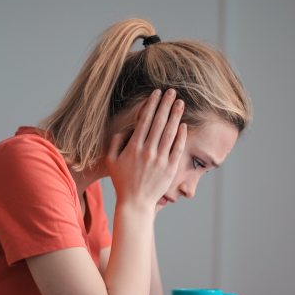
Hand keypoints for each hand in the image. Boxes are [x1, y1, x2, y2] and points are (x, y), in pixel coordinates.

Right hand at [106, 89, 186, 211]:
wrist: (135, 203)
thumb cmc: (122, 181)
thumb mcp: (111, 160)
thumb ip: (115, 142)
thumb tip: (126, 128)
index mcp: (133, 147)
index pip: (144, 120)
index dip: (152, 105)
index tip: (157, 93)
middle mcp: (148, 152)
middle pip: (159, 123)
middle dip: (166, 105)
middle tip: (172, 92)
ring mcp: (160, 160)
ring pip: (169, 133)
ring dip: (176, 116)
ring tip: (180, 103)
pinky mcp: (170, 169)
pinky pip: (177, 149)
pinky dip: (181, 136)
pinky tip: (184, 125)